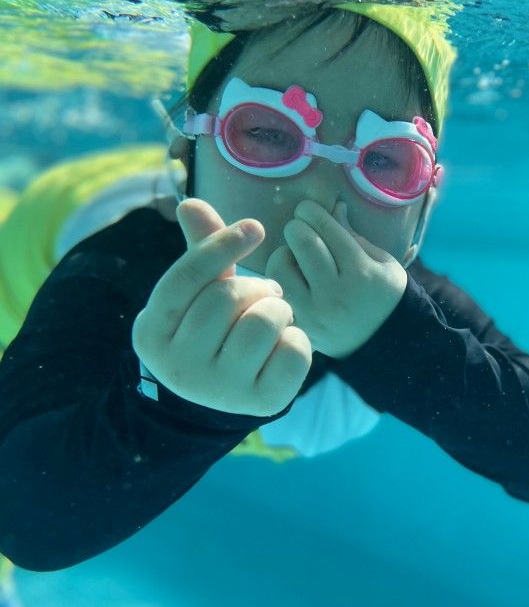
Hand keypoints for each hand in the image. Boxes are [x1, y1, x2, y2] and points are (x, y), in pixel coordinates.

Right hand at [132, 198, 311, 415]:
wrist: (219, 396)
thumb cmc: (209, 330)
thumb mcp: (198, 293)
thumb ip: (200, 251)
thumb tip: (191, 202)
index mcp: (152, 332)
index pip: (187, 276)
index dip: (223, 244)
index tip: (255, 227)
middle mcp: (180, 366)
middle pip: (227, 297)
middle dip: (256, 287)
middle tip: (265, 293)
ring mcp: (220, 389)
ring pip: (262, 323)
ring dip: (279, 309)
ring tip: (274, 316)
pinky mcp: (262, 403)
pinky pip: (293, 351)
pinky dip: (298, 338)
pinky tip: (283, 345)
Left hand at [265, 199, 407, 358]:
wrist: (382, 345)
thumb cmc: (383, 295)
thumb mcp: (382, 262)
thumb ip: (354, 236)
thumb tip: (332, 206)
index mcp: (361, 273)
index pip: (326, 228)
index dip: (311, 211)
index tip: (307, 209)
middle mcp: (335, 294)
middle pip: (301, 241)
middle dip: (297, 228)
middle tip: (301, 230)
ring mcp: (313, 313)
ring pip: (280, 266)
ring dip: (284, 254)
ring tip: (295, 258)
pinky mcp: (298, 325)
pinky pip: (277, 291)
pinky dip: (279, 279)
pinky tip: (292, 279)